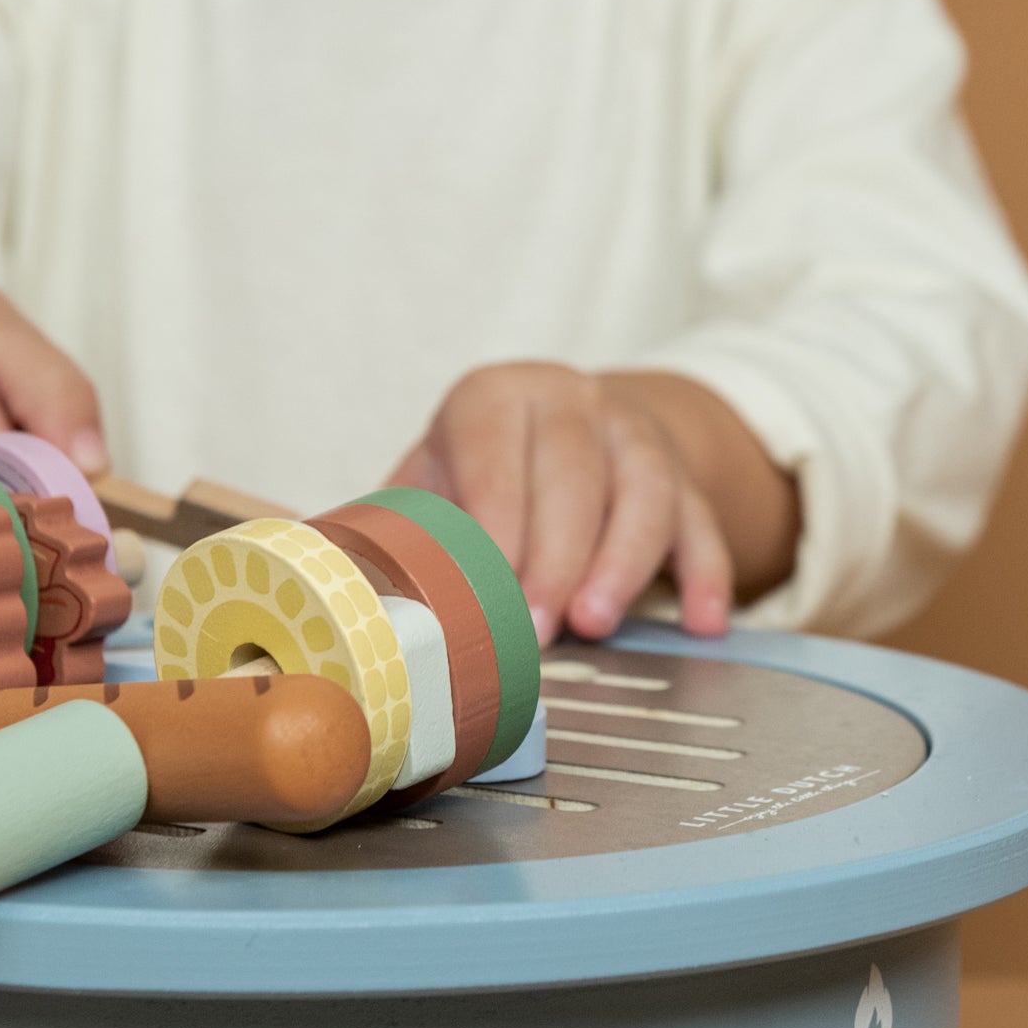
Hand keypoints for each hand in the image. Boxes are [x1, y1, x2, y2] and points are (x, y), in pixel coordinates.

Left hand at [388, 364, 797, 642]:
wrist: (572, 425)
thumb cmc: (483, 472)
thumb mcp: (432, 476)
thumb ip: (392, 522)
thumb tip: (319, 582)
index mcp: (496, 397)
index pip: (498, 450)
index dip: (498, 521)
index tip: (491, 589)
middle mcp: (572, 401)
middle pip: (577, 473)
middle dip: (558, 555)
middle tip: (538, 629)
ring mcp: (636, 435)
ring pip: (647, 490)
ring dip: (625, 561)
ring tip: (598, 623)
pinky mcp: (687, 476)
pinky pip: (704, 520)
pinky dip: (707, 573)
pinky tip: (704, 623)